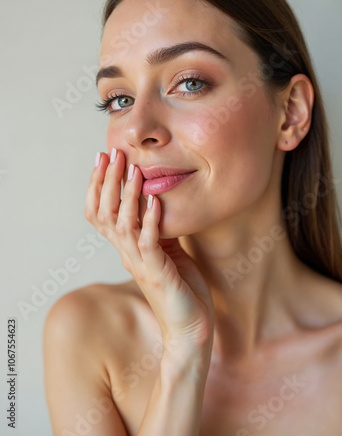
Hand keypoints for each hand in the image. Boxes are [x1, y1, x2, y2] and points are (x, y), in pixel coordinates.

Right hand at [84, 150, 214, 351]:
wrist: (190, 329)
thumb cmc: (181, 289)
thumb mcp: (168, 251)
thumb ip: (158, 229)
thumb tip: (159, 200)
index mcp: (127, 248)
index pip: (101, 213)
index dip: (98, 186)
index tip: (104, 158)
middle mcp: (127, 254)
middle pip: (105, 214)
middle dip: (108, 182)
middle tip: (112, 154)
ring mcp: (140, 264)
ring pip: (123, 225)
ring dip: (128, 195)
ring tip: (133, 169)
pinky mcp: (158, 274)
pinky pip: (149, 243)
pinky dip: (150, 219)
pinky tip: (154, 199)